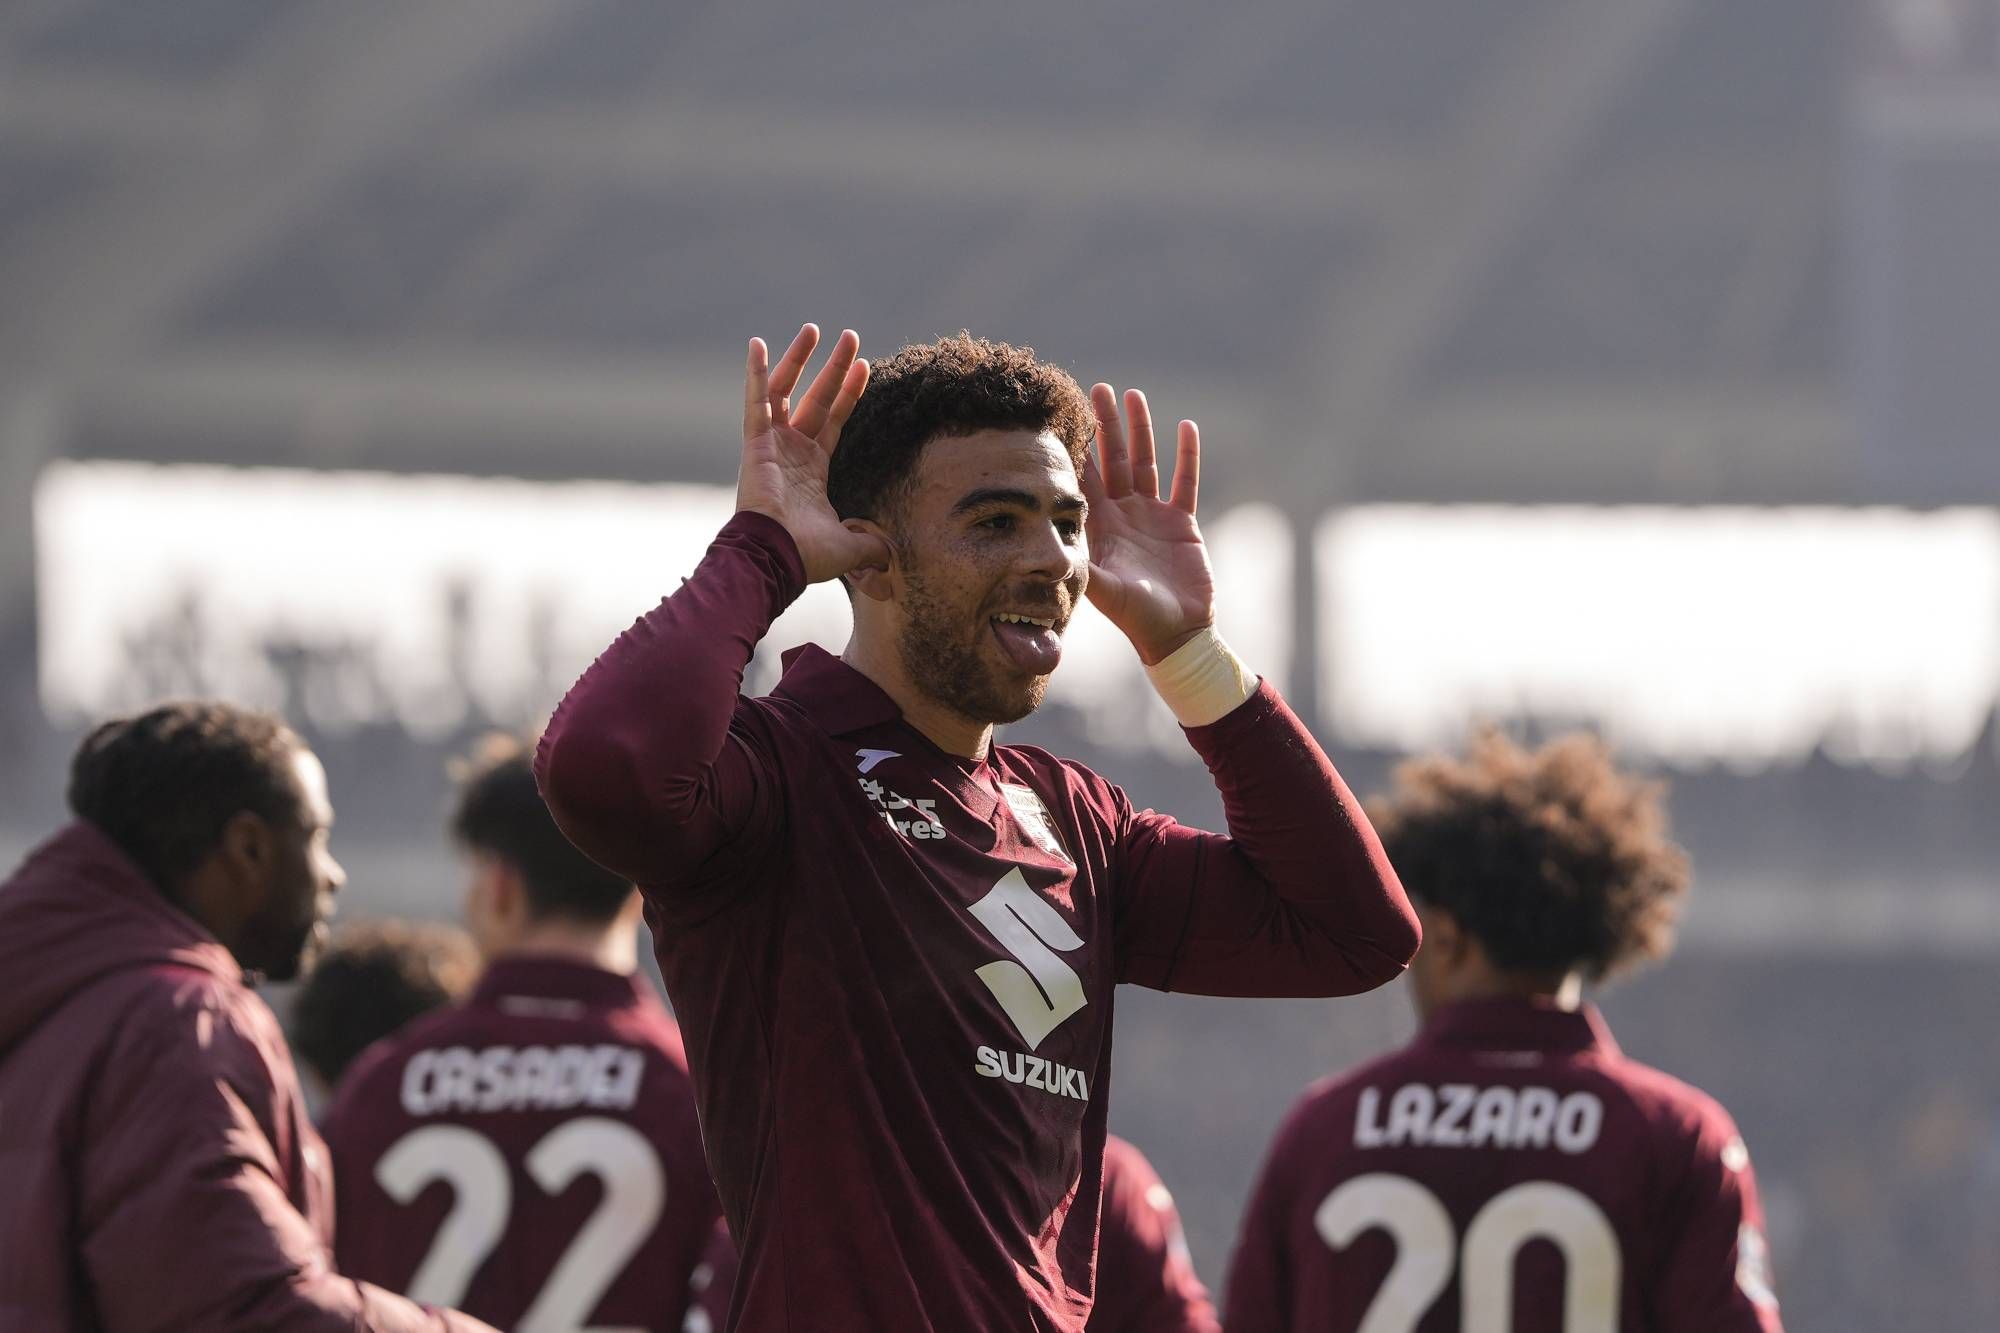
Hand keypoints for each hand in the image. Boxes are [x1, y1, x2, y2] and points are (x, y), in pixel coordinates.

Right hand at [736, 324, 890, 583]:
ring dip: (799, 359)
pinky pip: (755, 401)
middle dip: (833, 368)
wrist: (776, 558)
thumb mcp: (849, 549)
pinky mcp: (755, 443)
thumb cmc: (806, 556)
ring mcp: (771, 444)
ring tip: (814, 328)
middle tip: (849, 336)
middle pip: (816, 398)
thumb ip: (870, 546)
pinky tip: (758, 344)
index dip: (848, 394)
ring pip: (786, 391)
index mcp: (811, 470)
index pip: (833, 421)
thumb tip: (891, 557)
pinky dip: (756, 373)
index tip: (864, 366)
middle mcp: (791, 451)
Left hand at [1082, 384, 1214, 664]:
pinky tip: (1185, 427)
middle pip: (1112, 459)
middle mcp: (1123, 515)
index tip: (1066, 414)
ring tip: (1133, 395)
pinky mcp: (1182, 523)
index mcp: (1100, 526)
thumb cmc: (1136, 617)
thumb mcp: (1103, 590)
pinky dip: (1187, 456)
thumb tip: (1053, 550)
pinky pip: (1185, 482)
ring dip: (1140, 430)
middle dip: (1105, 425)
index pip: (1084, 478)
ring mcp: (1152, 516)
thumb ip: (1084, 567)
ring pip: (1145, 462)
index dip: (1077, 447)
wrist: (1176, 634)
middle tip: (1096, 389)